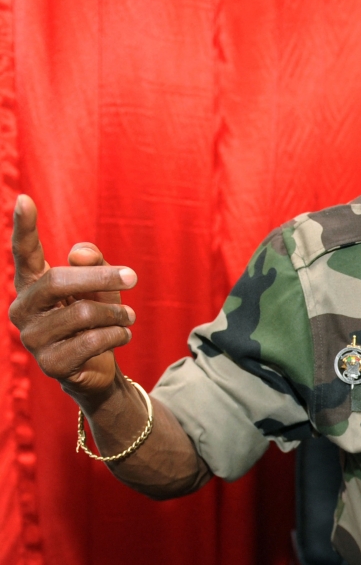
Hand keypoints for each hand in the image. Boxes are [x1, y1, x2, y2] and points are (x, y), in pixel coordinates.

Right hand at [8, 195, 137, 397]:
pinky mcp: (51, 365)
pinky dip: (117, 335)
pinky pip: (92, 341)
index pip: (24, 253)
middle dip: (101, 277)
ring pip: (82, 313)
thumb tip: (81, 254)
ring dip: (117, 313)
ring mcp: (33, 339)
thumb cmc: (97, 315)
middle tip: (133, 277)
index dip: (24, 228)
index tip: (23, 200)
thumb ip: (93, 263)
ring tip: (127, 316)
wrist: (99, 365)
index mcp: (32, 284)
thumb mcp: (100, 284)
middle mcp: (23, 309)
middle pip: (59, 281)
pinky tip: (122, 335)